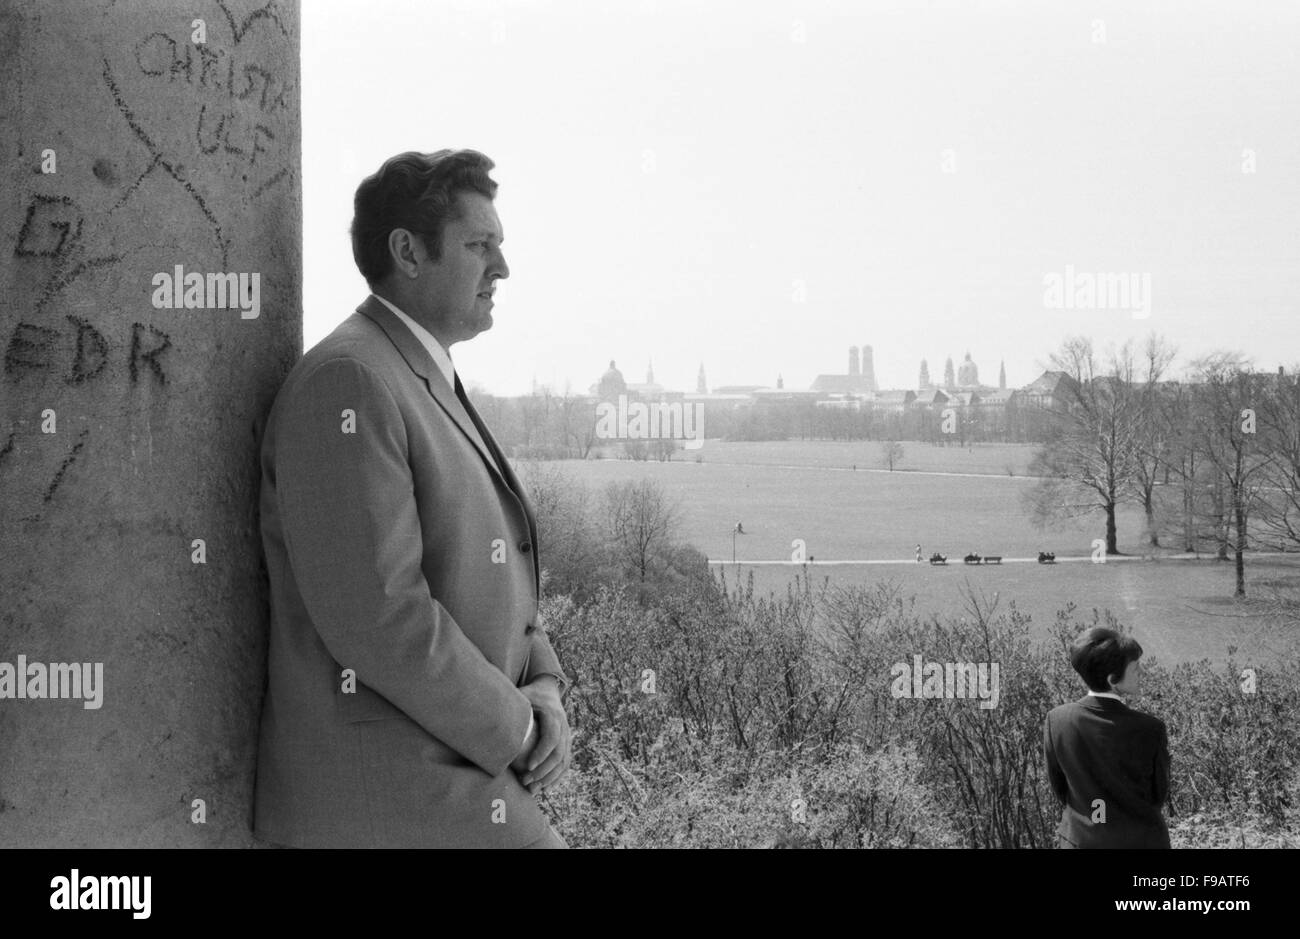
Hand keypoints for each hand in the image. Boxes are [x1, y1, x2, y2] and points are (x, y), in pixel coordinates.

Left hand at [514, 677, 570, 794]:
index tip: (528, 766)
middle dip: (542, 771)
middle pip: (558, 754)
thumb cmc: (530, 696)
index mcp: (553, 714)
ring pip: (563, 762)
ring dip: (549, 778)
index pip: (551, 737)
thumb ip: (510, 704)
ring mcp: (567, 737)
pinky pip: (565, 764)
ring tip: (532, 790)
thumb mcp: (522, 696)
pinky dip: (556, 778)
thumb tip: (489, 715)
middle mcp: (563, 727)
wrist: (548, 693)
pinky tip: (545, 789)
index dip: (541, 753)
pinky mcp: (566, 745)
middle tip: (525, 781)